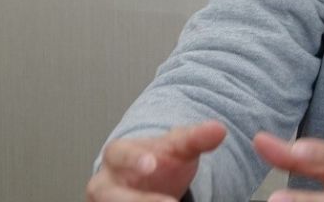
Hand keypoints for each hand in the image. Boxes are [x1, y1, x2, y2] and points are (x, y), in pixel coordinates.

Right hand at [86, 120, 226, 200]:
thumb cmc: (161, 159)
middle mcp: (104, 182)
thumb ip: (197, 138)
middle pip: (111, 194)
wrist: (151, 178)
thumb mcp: (179, 147)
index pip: (119, 154)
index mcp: (117, 154)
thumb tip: (219, 129)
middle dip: (137, 200)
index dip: (134, 159)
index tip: (153, 164)